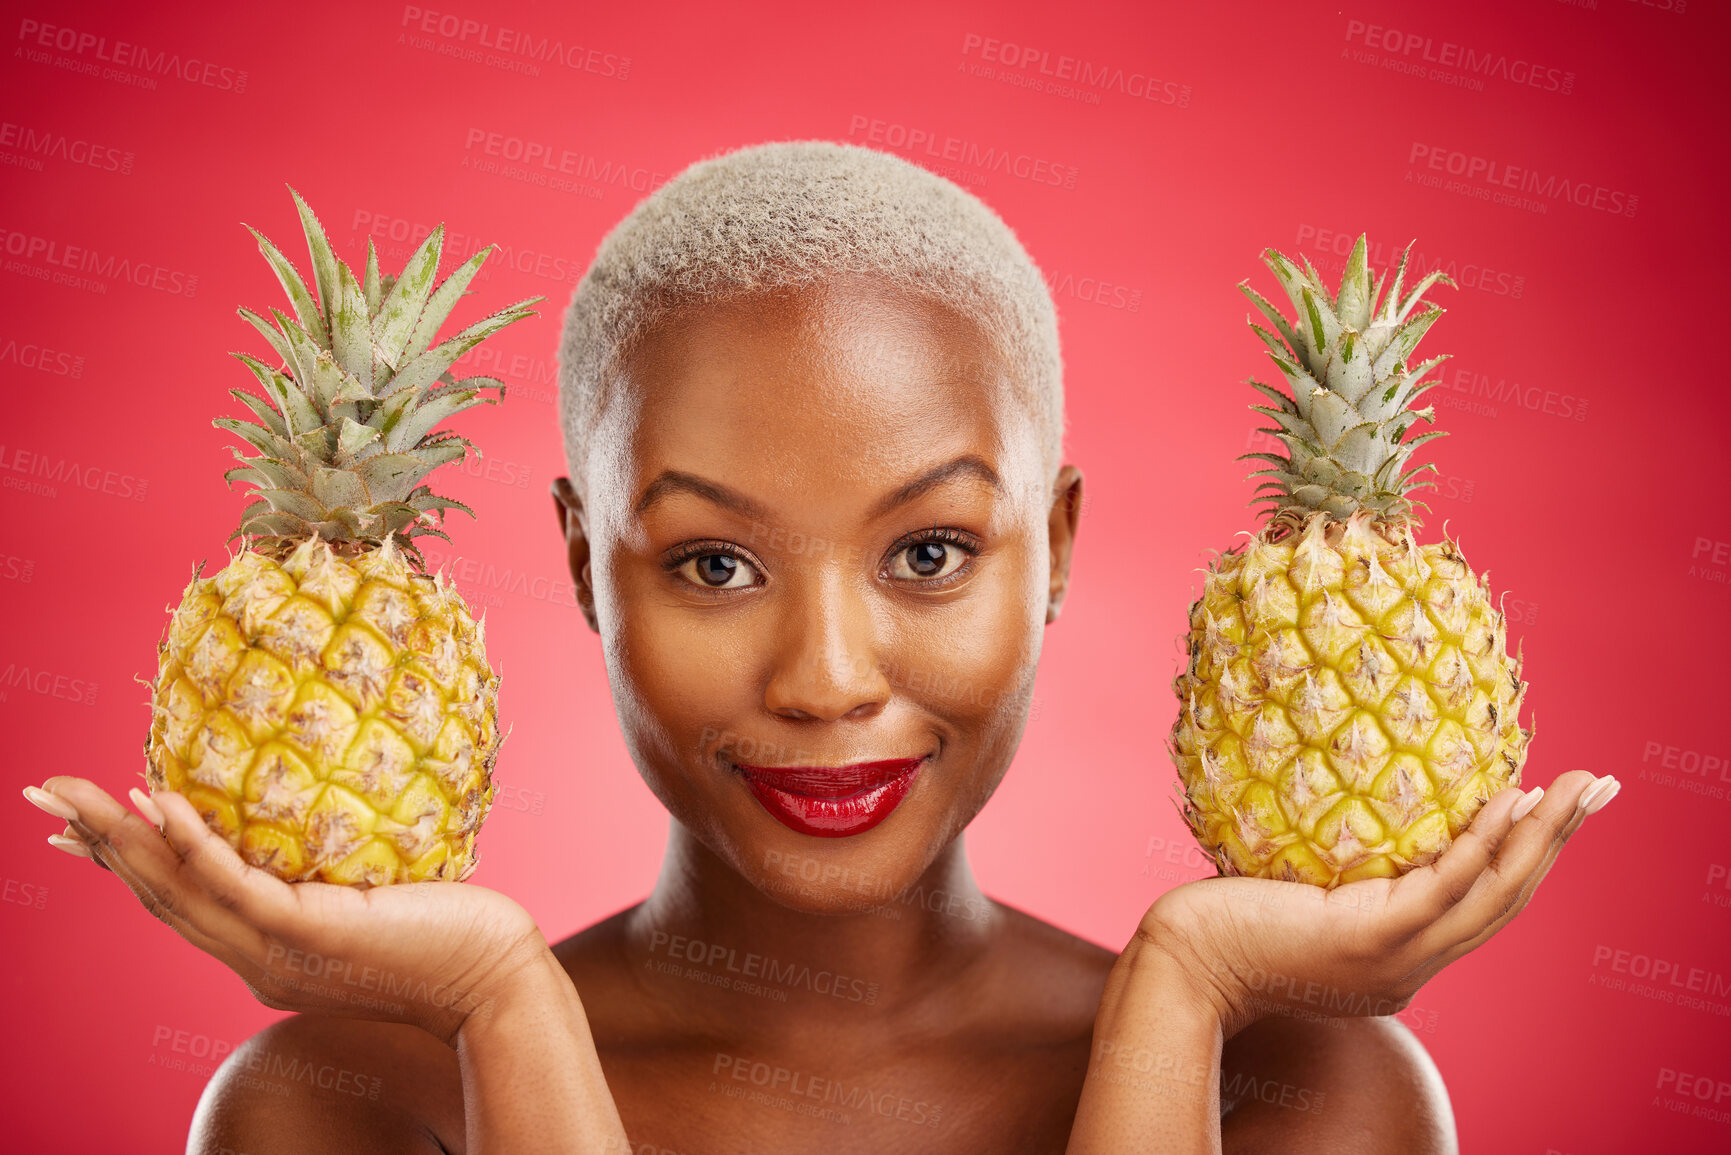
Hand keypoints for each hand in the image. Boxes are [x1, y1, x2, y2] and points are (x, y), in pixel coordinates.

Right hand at [25, 775, 545, 1045]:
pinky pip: (234, 885)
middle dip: (96, 845)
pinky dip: (190, 844)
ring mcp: (278, 949)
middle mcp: (257, 958)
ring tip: (75, 794)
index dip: (121, 865)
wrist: (492, 980)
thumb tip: (328, 822)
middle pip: (158, 895)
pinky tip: (155, 804)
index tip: (75, 832)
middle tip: (42, 798)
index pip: (178, 903)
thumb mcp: (372, 905)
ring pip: (179, 890)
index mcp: (265, 952)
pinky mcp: (310, 931)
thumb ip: (333, 880)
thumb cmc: (448, 933)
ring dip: (119, 838)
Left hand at [1137, 769, 1617, 1035]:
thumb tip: (1352, 802)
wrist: (1185, 964)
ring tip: (1579, 787)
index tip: (1558, 806)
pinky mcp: (1370, 939)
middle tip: (1602, 787)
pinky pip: (1443, 887)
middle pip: (1508, 898)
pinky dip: (1483, 844)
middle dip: (1561, 841)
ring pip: (1492, 895)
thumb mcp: (1303, 897)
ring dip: (1544, 837)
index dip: (1530, 856)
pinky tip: (1510, 802)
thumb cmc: (1227, 922)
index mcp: (1402, 956)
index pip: (1483, 903)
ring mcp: (1397, 958)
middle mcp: (1413, 966)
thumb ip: (1342, 870)